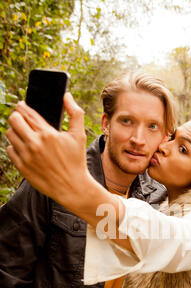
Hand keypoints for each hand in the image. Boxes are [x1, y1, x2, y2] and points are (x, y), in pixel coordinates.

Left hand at [6, 93, 87, 208]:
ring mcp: (26, 156)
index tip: (21, 105)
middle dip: (17, 117)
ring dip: (15, 131)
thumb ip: (75, 113)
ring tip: (24, 134)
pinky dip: (14, 147)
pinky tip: (24, 148)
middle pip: (14, 120)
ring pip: (10, 134)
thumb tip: (67, 96)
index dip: (22, 106)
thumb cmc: (76, 161)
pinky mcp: (22, 167)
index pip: (27, 113)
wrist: (72, 187)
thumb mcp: (79, 136)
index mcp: (47, 134)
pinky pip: (9, 150)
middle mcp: (34, 144)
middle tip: (21, 120)